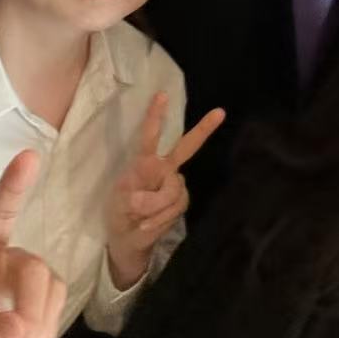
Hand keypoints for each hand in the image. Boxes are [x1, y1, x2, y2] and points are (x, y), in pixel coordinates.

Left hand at [104, 93, 224, 288]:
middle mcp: (163, 170)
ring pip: (174, 189)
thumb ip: (134, 199)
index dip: (155, 117)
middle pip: (185, 148)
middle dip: (202, 130)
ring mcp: (174, 186)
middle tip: (219, 113)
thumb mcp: (118, 206)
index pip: (150, 137)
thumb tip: (145, 198)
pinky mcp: (180, 203)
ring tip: (139, 218)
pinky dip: (160, 219)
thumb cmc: (120, 216)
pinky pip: (176, 207)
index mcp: (143, 164)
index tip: (162, 95)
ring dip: (155, 207)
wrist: (128, 242)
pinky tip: (148, 225)